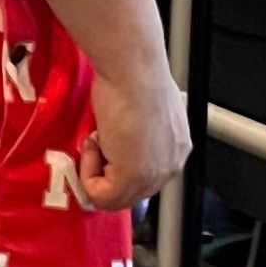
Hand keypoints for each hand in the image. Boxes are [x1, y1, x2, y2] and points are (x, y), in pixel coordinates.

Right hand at [80, 66, 190, 210]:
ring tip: (95, 137)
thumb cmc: (135, 75)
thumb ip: (138, 131)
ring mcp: (153, 174)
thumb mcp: (143, 108)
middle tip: (94, 142)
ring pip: (116, 197)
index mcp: (177, 147)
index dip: (118, 162)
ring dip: (96, 170)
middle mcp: (171, 164)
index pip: (147, 175)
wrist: (133, 69)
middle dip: (106, 170)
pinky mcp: (132, 177)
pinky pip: (101, 195)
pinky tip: (92, 143)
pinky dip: (88, 174)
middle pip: (133, 190)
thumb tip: (118, 138)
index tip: (103, 144)